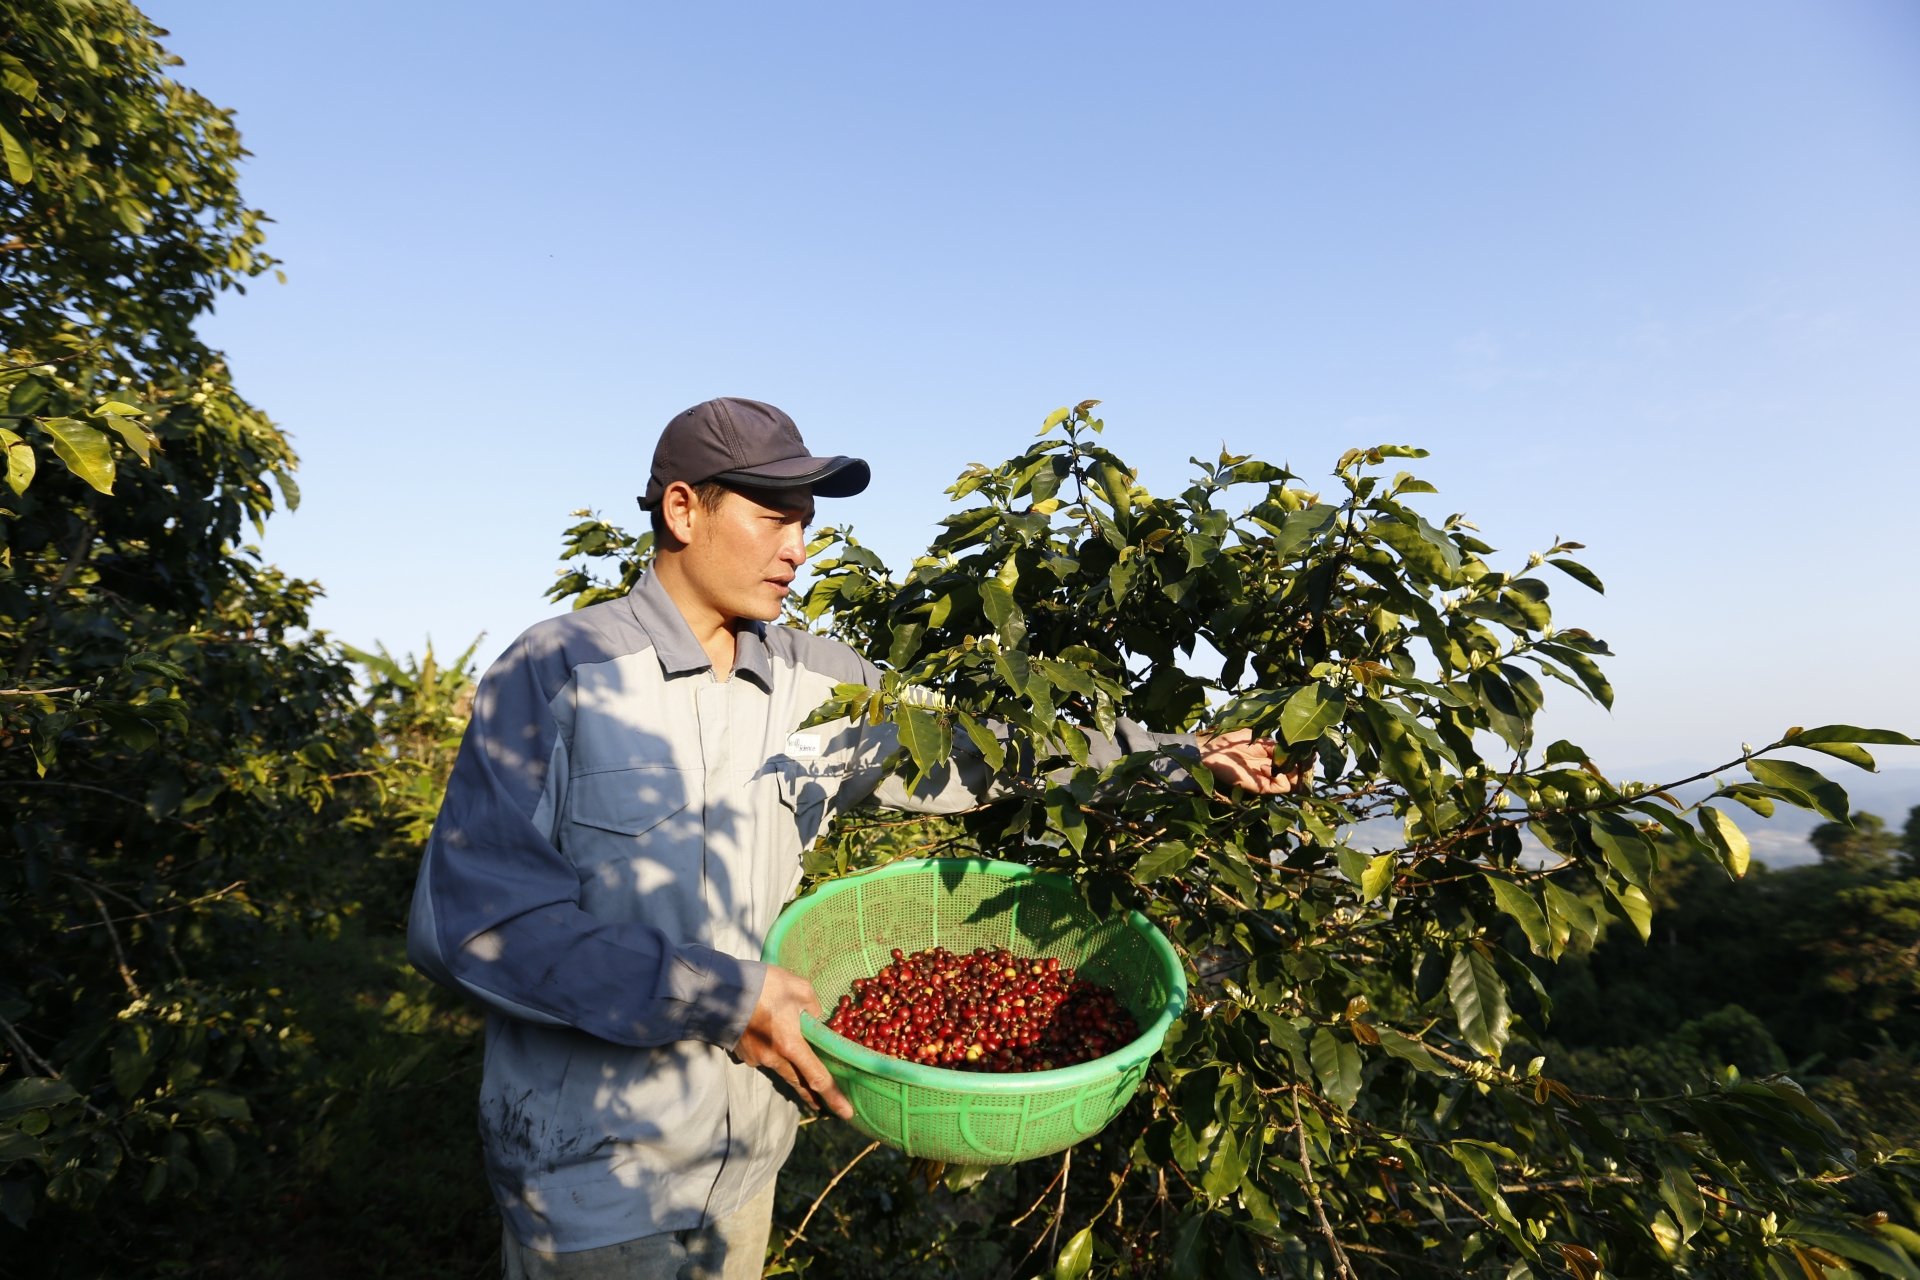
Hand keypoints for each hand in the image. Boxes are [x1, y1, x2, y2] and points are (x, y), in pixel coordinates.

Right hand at [734, 965, 853, 1118]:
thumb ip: (813, 1006)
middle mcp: (773, 1058)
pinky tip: (769, 1040)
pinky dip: (770, 1053)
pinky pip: (762, 1058)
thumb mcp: (799, 988)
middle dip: (811, 1096)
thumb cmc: (765, 986)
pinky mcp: (743, 1054)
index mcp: (791, 1045)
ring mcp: (756, 1058)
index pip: (817, 1077)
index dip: (833, 1096)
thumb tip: (814, 1017)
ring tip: (797, 1068)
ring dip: (791, 1071)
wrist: (721, 989)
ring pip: (779, 1069)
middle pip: (798, 1082)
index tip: (847, 1114)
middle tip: (821, 1105)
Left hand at [1197, 728, 1311, 796]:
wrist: (1212, 753)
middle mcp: (1272, 767)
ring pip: (1293, 782)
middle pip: (1297, 772)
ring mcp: (1267, 778)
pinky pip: (1281, 786)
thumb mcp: (1256, 738)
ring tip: (1276, 762)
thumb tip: (1292, 749)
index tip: (1310, 752)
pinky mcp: (1261, 787)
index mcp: (1272, 754)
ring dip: (1291, 771)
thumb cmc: (1231, 741)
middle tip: (1303, 760)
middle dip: (1303, 766)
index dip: (1304, 757)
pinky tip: (1265, 767)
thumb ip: (1274, 744)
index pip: (1295, 759)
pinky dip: (1279, 777)